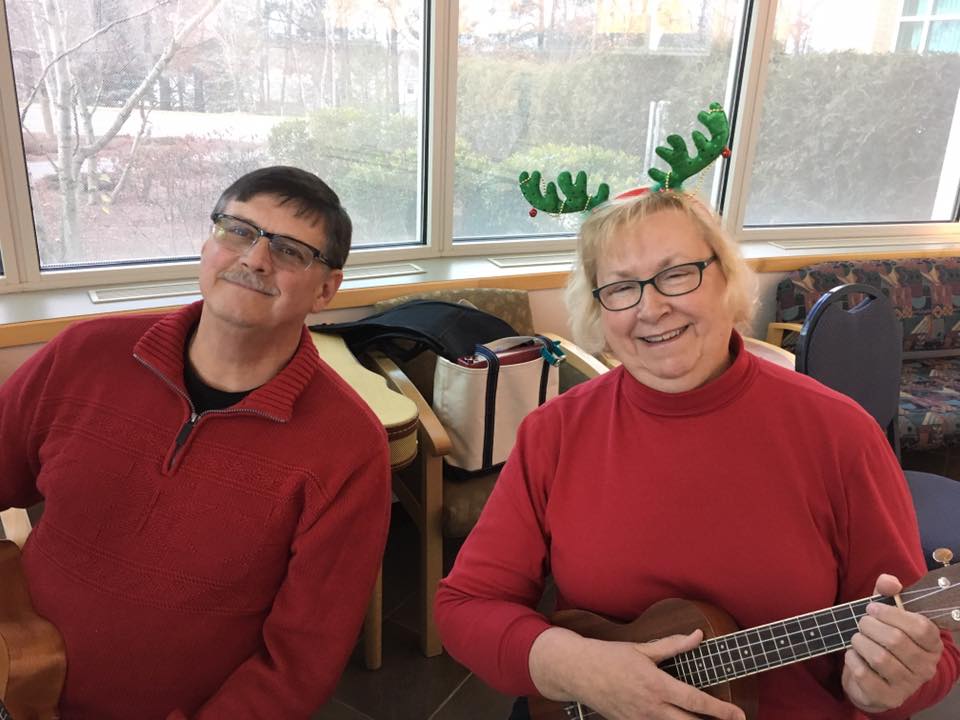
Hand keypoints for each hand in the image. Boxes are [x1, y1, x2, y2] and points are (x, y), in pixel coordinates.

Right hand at [530, 627, 744, 719]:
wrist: (578, 672)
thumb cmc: (610, 656)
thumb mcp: (642, 649)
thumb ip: (673, 645)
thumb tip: (698, 636)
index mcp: (657, 685)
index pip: (696, 701)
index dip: (721, 710)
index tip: (739, 715)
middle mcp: (651, 707)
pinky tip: (677, 719)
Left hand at [842, 574, 943, 712]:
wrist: (873, 679)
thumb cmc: (883, 640)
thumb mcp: (886, 614)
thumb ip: (888, 594)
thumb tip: (889, 581)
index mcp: (932, 645)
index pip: (921, 627)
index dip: (892, 613)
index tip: (872, 607)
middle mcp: (925, 667)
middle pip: (896, 640)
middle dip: (870, 626)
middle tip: (861, 623)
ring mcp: (908, 686)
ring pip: (880, 658)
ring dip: (860, 642)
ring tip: (857, 638)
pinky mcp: (887, 698)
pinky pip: (864, 675)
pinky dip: (853, 660)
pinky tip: (852, 654)